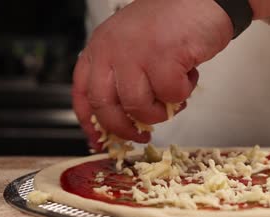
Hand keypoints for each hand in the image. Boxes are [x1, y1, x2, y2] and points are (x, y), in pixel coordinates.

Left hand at [72, 0, 232, 149]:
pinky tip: (187, 75)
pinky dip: (183, 93)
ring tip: (173, 96)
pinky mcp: (163, 57)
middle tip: (141, 135)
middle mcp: (112, 50)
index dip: (90, 123)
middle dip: (125, 129)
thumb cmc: (170, 23)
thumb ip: (122, 77)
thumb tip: (122, 118)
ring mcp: (136, 53)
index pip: (82, 93)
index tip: (100, 140)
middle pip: (106, 107)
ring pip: (139, 107)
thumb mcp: (132, 47)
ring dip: (160, 111)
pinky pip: (170, 96)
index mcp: (101, 48)